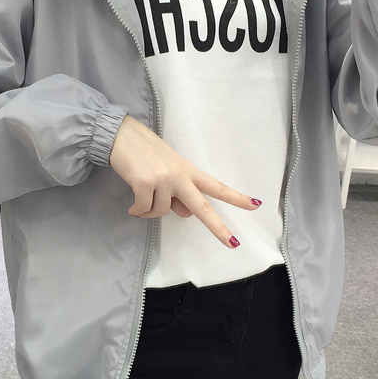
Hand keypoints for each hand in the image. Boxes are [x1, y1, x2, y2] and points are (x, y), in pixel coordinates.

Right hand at [109, 115, 261, 248]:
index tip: (256, 204)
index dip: (236, 197)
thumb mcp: (168, 167)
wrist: (121, 135)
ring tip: (141, 200)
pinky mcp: (145, 183)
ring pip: (162, 212)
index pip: (216, 186)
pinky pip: (144, 210)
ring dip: (149, 211)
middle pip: (202, 207)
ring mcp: (163, 179)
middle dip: (218, 227)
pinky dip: (137, 211)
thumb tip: (184, 214)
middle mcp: (179, 175)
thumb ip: (178, 191)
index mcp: (188, 170)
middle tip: (233, 243)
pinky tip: (132, 206)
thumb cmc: (144, 152)